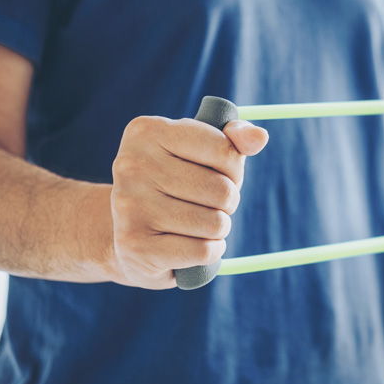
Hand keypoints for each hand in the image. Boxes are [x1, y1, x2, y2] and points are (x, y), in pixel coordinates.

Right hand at [110, 116, 268, 288]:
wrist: (124, 233)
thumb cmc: (174, 184)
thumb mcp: (200, 152)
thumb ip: (233, 140)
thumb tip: (259, 137)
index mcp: (147, 131)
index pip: (225, 150)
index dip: (234, 169)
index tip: (218, 173)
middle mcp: (131, 166)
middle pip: (222, 191)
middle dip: (226, 202)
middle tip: (205, 204)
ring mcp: (129, 207)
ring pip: (215, 223)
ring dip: (218, 229)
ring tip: (197, 225)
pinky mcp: (135, 246)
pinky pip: (203, 251)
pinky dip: (209, 252)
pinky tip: (190, 245)